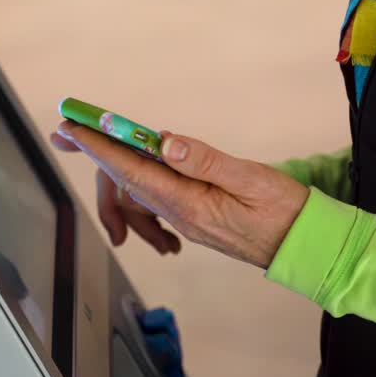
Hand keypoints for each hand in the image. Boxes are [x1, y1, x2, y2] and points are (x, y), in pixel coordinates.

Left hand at [49, 121, 309, 268]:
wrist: (306, 248)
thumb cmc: (286, 212)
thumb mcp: (251, 179)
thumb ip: (206, 161)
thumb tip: (165, 142)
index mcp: (191, 204)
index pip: (134, 171)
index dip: (100, 147)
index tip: (73, 128)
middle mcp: (181, 215)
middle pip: (127, 181)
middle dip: (97, 153)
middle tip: (69, 129)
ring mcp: (186, 220)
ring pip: (140, 189)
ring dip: (118, 164)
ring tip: (99, 139)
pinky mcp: (195, 219)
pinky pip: (157, 196)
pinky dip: (143, 176)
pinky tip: (150, 160)